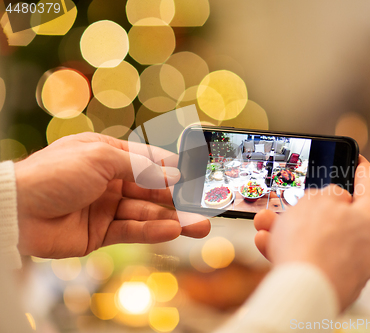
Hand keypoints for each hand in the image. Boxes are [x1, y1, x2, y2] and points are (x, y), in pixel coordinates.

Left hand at [14, 133, 209, 258]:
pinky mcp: (101, 233)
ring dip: (174, 219)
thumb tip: (171, 173)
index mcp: (108, 156)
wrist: (17, 210)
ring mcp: (106, 208)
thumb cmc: (53, 173)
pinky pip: (132, 231)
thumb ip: (140, 167)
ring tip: (199, 226)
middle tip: (205, 208)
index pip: (149, 162)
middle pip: (152, 191)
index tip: (196, 178)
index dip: (173, 170)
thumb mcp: (101, 157)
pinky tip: (173, 231)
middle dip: (179, 199)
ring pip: (147, 214)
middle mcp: (110, 182)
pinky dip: (153, 231)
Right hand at [253, 156, 369, 309]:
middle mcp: (364, 246)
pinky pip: (308, 260)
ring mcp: (346, 269)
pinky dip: (288, 250)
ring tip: (264, 222)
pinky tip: (265, 242)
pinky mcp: (327, 285)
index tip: (356, 159)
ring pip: (316, 240)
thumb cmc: (313, 242)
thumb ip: (328, 193)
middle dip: (308, 206)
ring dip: (288, 229)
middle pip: (339, 217)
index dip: (363, 169)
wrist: (300, 293)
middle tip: (293, 198)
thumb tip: (334, 200)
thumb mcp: (317, 200)